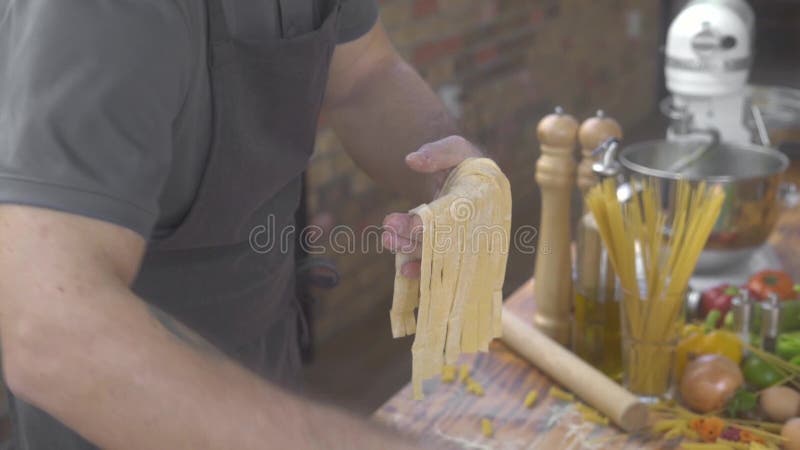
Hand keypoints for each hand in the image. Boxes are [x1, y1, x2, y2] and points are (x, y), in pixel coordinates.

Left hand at [382, 136, 482, 277]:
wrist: (466, 177)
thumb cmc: (462, 162)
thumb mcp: (453, 149)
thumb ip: (435, 153)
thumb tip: (411, 160)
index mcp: (482, 202)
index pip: (451, 218)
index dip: (426, 225)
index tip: (401, 221)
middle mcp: (477, 227)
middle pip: (442, 241)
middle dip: (412, 237)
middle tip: (387, 225)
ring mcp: (464, 243)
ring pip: (437, 255)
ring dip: (411, 249)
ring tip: (387, 239)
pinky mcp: (451, 251)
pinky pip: (438, 267)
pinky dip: (422, 270)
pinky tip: (404, 270)